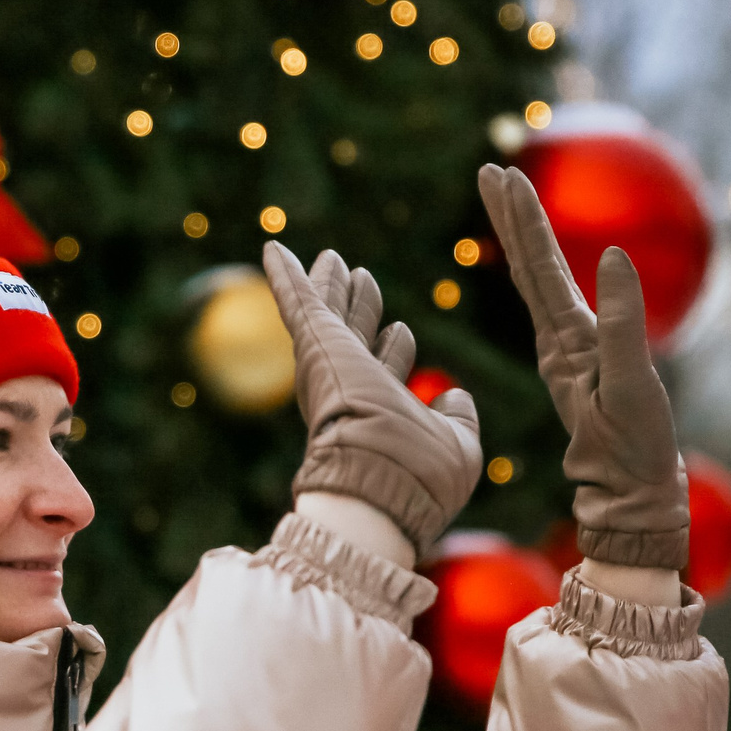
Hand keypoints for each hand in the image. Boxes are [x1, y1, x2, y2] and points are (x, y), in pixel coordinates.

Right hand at [264, 241, 482, 560]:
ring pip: (330, 316)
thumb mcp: (456, 445)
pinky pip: (299, 302)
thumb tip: (455, 396)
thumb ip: (457, 420)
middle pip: (354, 338)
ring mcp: (331, 368)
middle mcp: (352, 392)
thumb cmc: (421, 476)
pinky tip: (273, 247)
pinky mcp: (317, 345)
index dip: (394, 349)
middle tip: (360, 276)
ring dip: (331, 286)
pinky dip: (285, 276)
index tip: (400, 330)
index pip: (384, 371)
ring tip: (334, 259)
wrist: (381, 484)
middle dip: (359, 308)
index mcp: (381, 414)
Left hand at [477, 164, 688, 569]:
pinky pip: (552, 305)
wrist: (630, 493)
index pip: (539, 267)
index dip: (524, 219)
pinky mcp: (577, 365)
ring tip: (507, 199)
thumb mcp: (632, 383)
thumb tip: (611, 256)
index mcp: (567, 340)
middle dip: (510, 216)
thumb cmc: (635, 445)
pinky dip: (542, 272)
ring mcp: (565, 352)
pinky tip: (538, 263)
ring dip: (522, 238)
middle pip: (529, 266)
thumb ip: (622, 321)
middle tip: (490, 169)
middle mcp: (558, 340)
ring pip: (537, 283)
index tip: (505, 176)